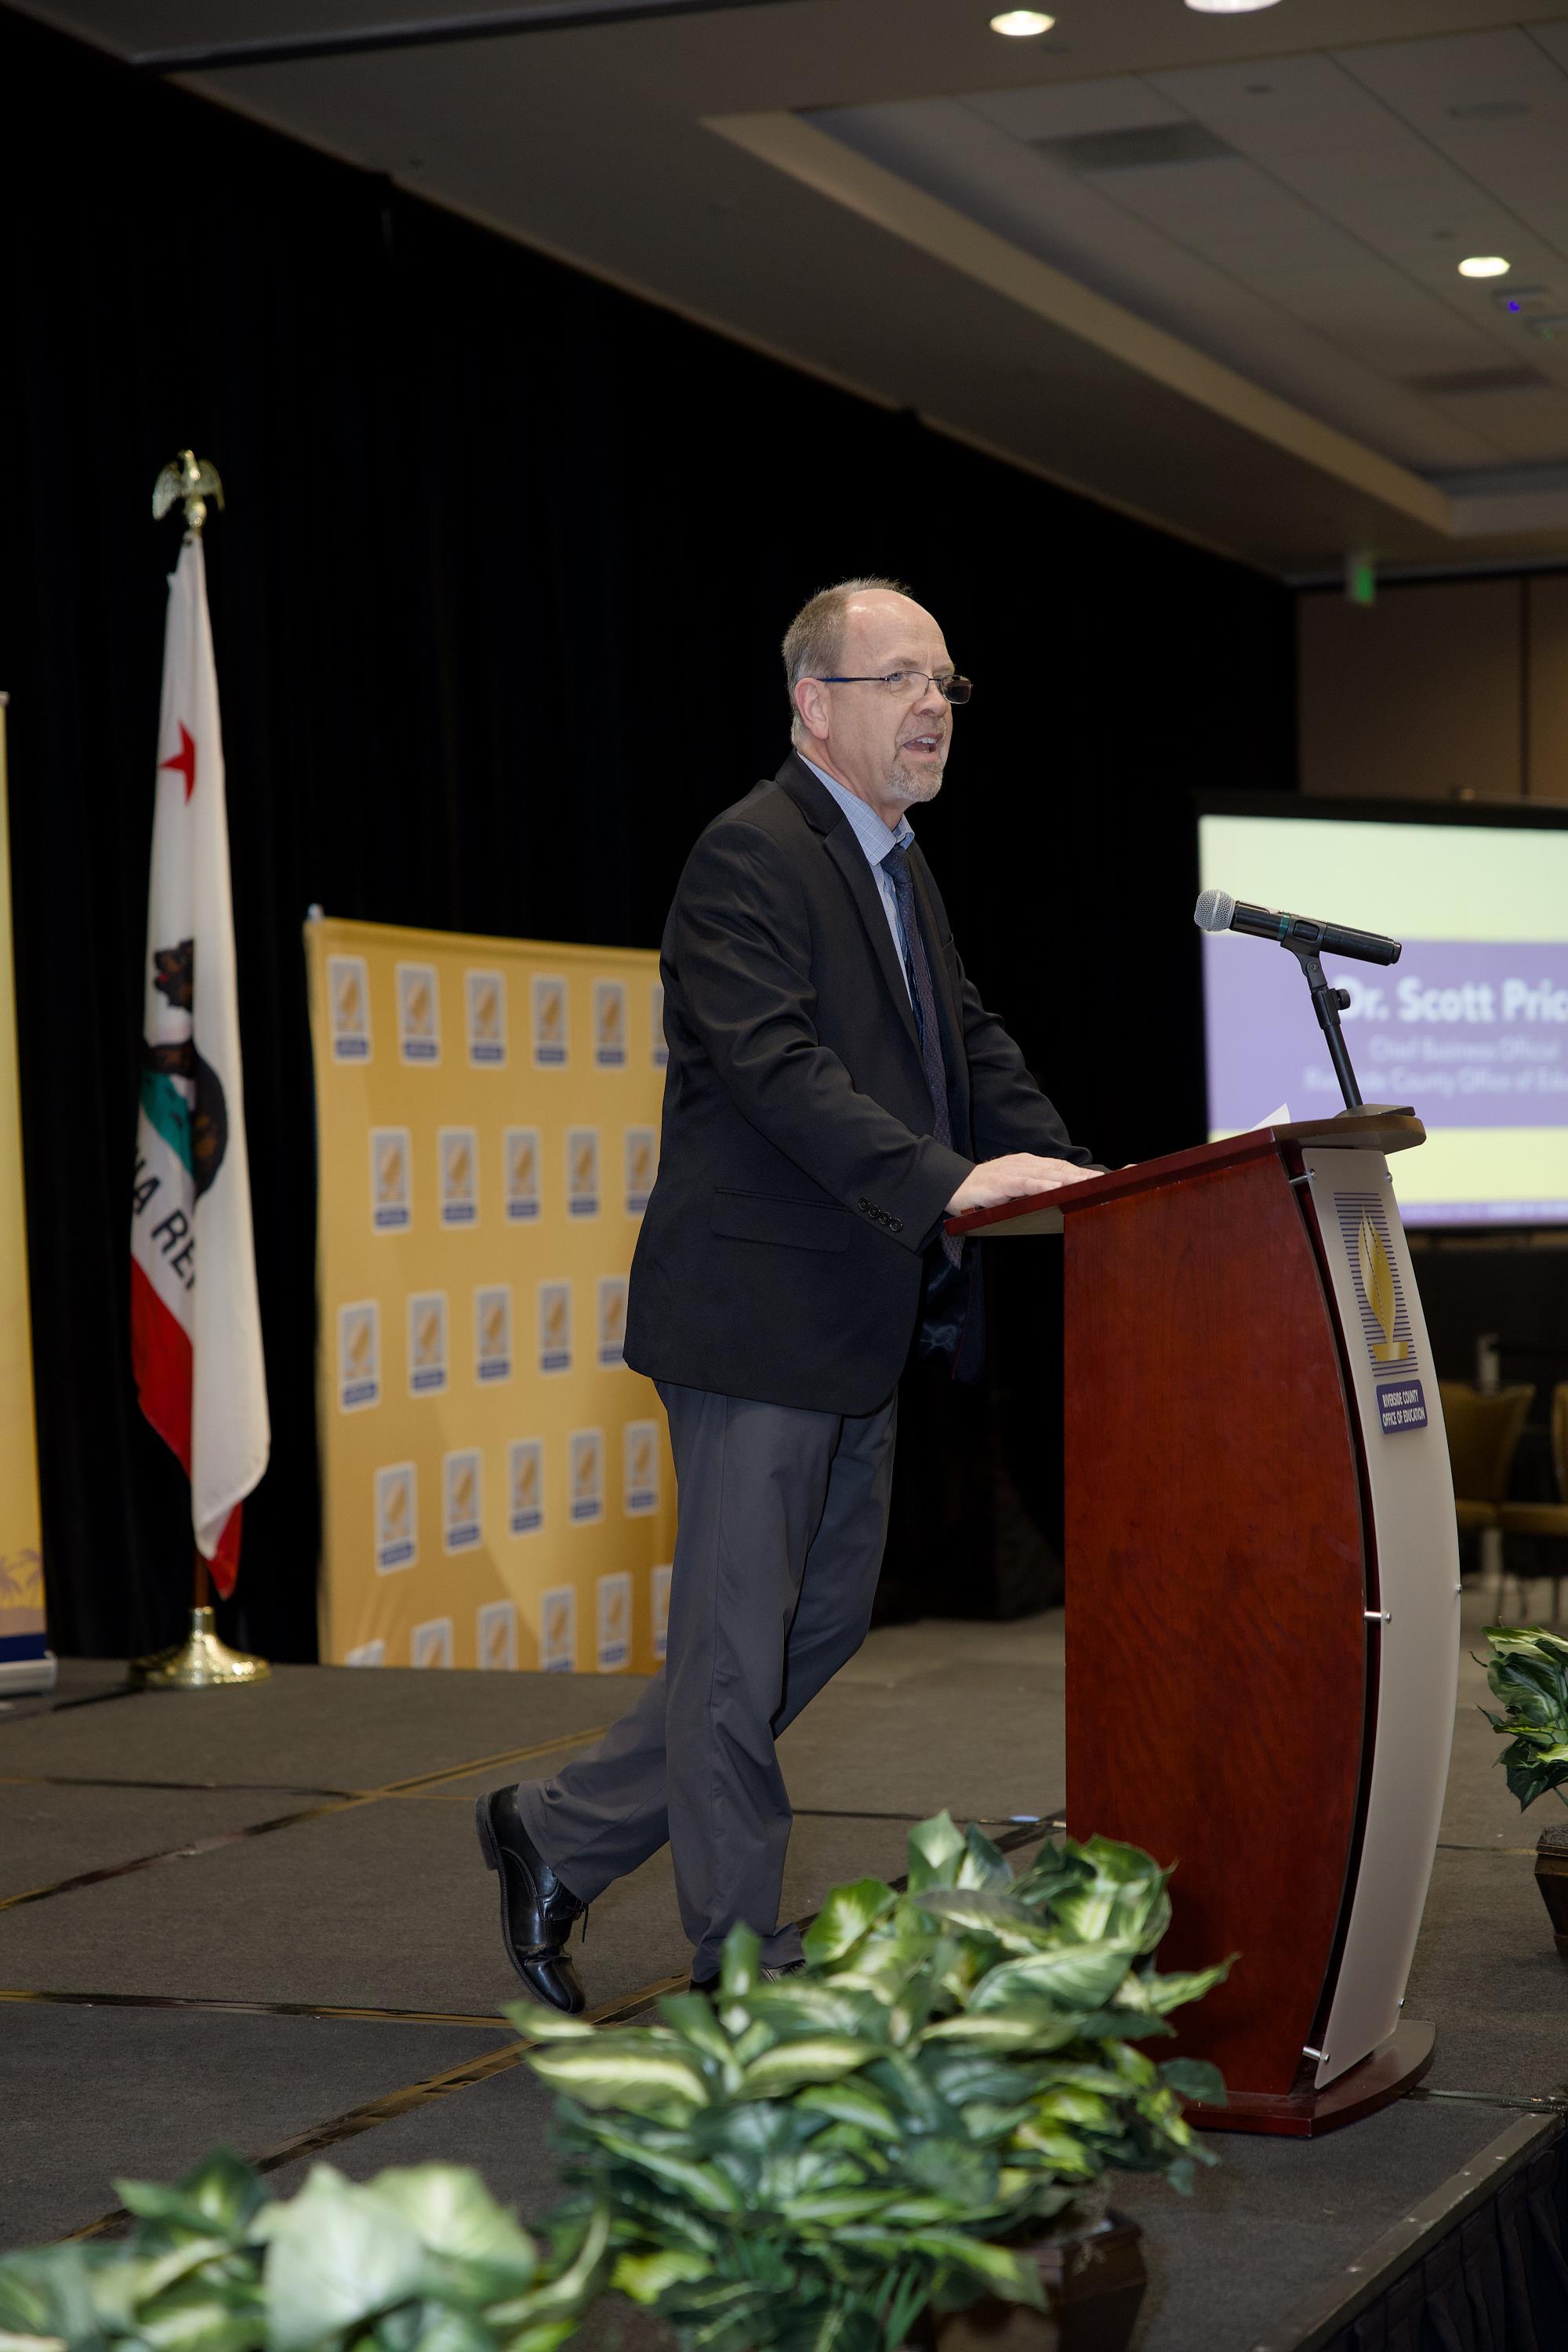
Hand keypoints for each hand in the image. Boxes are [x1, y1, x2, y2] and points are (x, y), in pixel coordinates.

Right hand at [945, 1155, 1094, 1215]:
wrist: (954, 1186)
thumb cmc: (986, 1190)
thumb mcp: (1015, 1187)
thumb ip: (1035, 1188)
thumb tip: (1059, 1195)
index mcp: (1031, 1164)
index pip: (1062, 1167)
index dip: (1083, 1172)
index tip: (1105, 1178)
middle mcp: (1026, 1163)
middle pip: (1061, 1169)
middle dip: (1084, 1175)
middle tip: (1108, 1180)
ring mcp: (1015, 1171)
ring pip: (1048, 1174)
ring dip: (1071, 1179)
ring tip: (1090, 1184)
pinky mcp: (1003, 1182)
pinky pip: (1027, 1183)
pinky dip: (1043, 1185)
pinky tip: (1058, 1188)